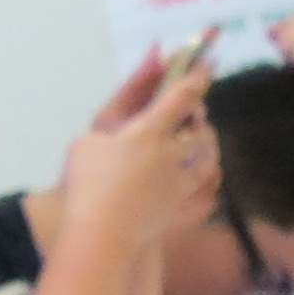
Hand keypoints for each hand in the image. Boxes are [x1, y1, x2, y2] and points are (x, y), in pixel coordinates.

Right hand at [57, 43, 214, 248]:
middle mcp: (173, 152)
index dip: (197, 75)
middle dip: (196, 116)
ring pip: (208, 155)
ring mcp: (181, 180)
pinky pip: (207, 186)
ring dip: (206, 146)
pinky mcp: (182, 204)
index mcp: (149, 131)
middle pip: (199, 125)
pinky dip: (206, 177)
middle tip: (191, 113)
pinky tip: (203, 176)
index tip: (209, 62)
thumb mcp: (84, 143)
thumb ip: (108, 121)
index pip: (181, 95)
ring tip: (202, 145)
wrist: (102, 233)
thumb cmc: (87, 185)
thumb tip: (127, 110)